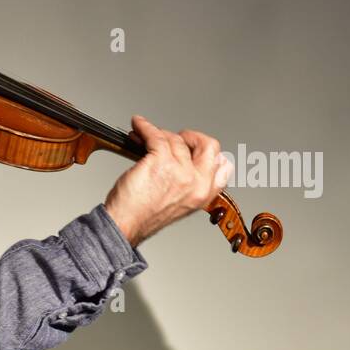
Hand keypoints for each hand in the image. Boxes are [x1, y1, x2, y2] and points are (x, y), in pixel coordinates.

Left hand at [103, 116, 231, 247]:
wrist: (126, 224)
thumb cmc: (145, 216)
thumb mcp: (181, 204)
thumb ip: (191, 184)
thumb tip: (186, 158)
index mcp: (204, 194)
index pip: (224, 166)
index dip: (210, 152)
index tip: (196, 147)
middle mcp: (197, 183)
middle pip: (209, 145)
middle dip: (192, 136)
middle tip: (176, 138)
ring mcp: (181, 171)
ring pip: (176, 139)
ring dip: (159, 133)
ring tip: (145, 136)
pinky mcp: (161, 161)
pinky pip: (156, 135)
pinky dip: (145, 127)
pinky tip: (139, 126)